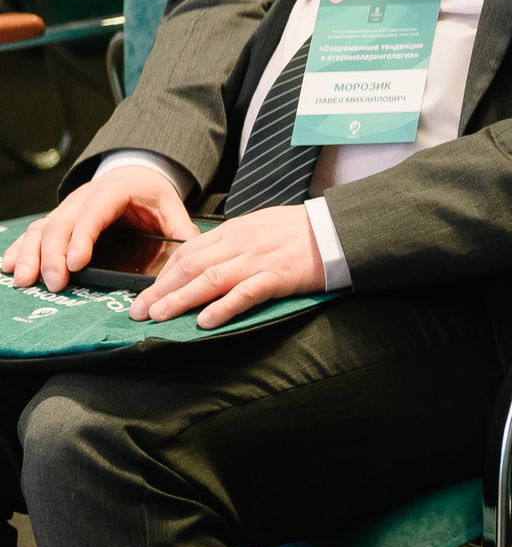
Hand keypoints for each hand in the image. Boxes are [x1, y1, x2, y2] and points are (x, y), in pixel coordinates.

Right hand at [3, 168, 198, 292]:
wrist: (133, 171)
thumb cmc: (149, 192)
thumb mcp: (170, 204)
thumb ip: (180, 227)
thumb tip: (194, 250)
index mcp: (112, 192)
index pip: (93, 215)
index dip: (82, 239)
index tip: (77, 263)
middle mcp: (82, 199)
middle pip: (61, 226)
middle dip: (54, 257)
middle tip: (55, 284)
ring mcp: (66, 209)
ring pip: (42, 230)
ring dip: (31, 255)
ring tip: (26, 280)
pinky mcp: (57, 219)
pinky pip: (34, 233)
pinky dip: (20, 249)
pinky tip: (10, 266)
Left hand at [130, 206, 323, 326]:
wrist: (337, 229)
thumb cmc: (301, 230)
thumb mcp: (260, 226)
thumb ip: (234, 242)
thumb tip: (206, 260)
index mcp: (234, 230)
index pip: (189, 252)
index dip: (164, 274)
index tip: (148, 292)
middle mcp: (241, 243)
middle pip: (191, 267)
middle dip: (161, 290)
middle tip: (139, 311)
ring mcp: (258, 259)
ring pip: (210, 279)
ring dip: (180, 299)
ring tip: (160, 317)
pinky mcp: (277, 276)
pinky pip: (245, 293)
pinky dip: (223, 307)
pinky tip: (205, 321)